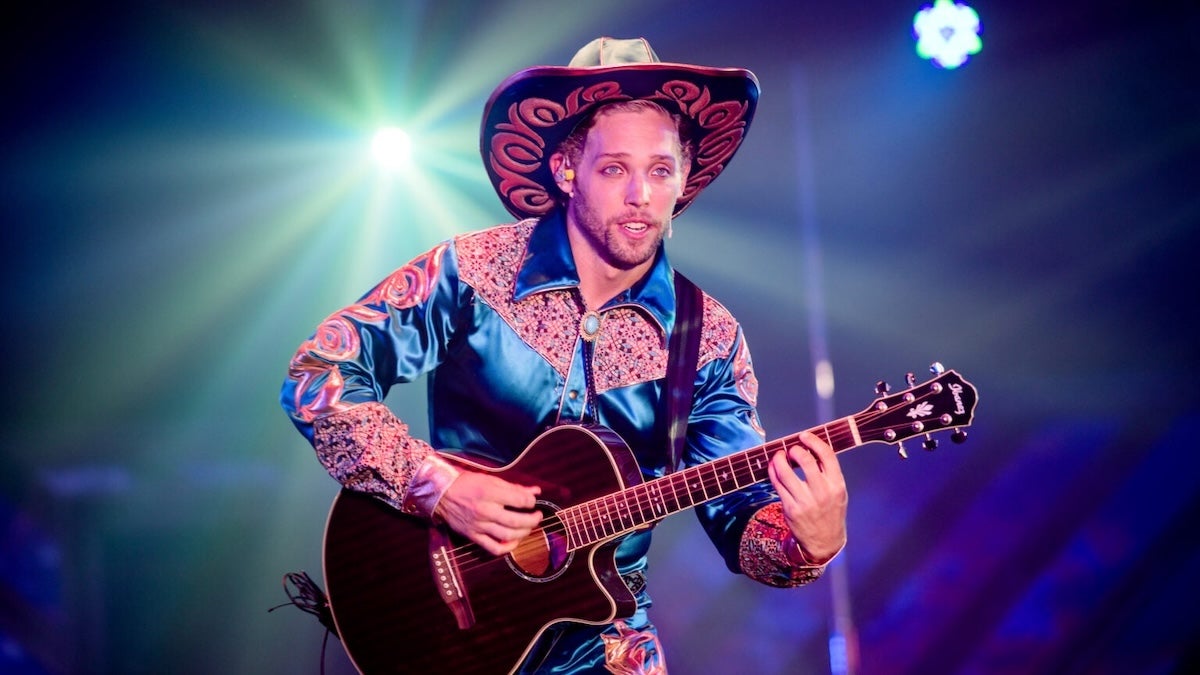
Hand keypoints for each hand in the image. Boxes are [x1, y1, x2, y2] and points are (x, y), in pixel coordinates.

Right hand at [434, 471, 542, 555]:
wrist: (441, 493)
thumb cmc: (466, 484)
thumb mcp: (490, 480)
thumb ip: (514, 487)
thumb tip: (535, 491)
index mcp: (489, 493)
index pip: (519, 501)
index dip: (531, 502)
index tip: (532, 502)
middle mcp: (485, 511)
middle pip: (516, 521)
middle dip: (532, 520)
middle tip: (537, 516)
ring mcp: (478, 526)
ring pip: (507, 535)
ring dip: (523, 533)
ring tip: (528, 527)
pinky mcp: (473, 536)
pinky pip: (493, 548)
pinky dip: (507, 548)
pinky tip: (514, 541)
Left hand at [767, 431, 847, 564]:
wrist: (824, 542)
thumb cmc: (830, 511)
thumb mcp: (838, 492)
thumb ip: (828, 472)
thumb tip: (809, 448)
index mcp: (837, 485)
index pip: (827, 456)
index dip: (813, 441)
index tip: (804, 436)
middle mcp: (822, 492)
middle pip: (805, 461)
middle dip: (795, 450)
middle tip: (791, 450)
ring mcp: (805, 501)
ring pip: (785, 472)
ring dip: (779, 459)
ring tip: (779, 456)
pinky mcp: (790, 509)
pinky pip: (777, 484)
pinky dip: (773, 472)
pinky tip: (774, 467)